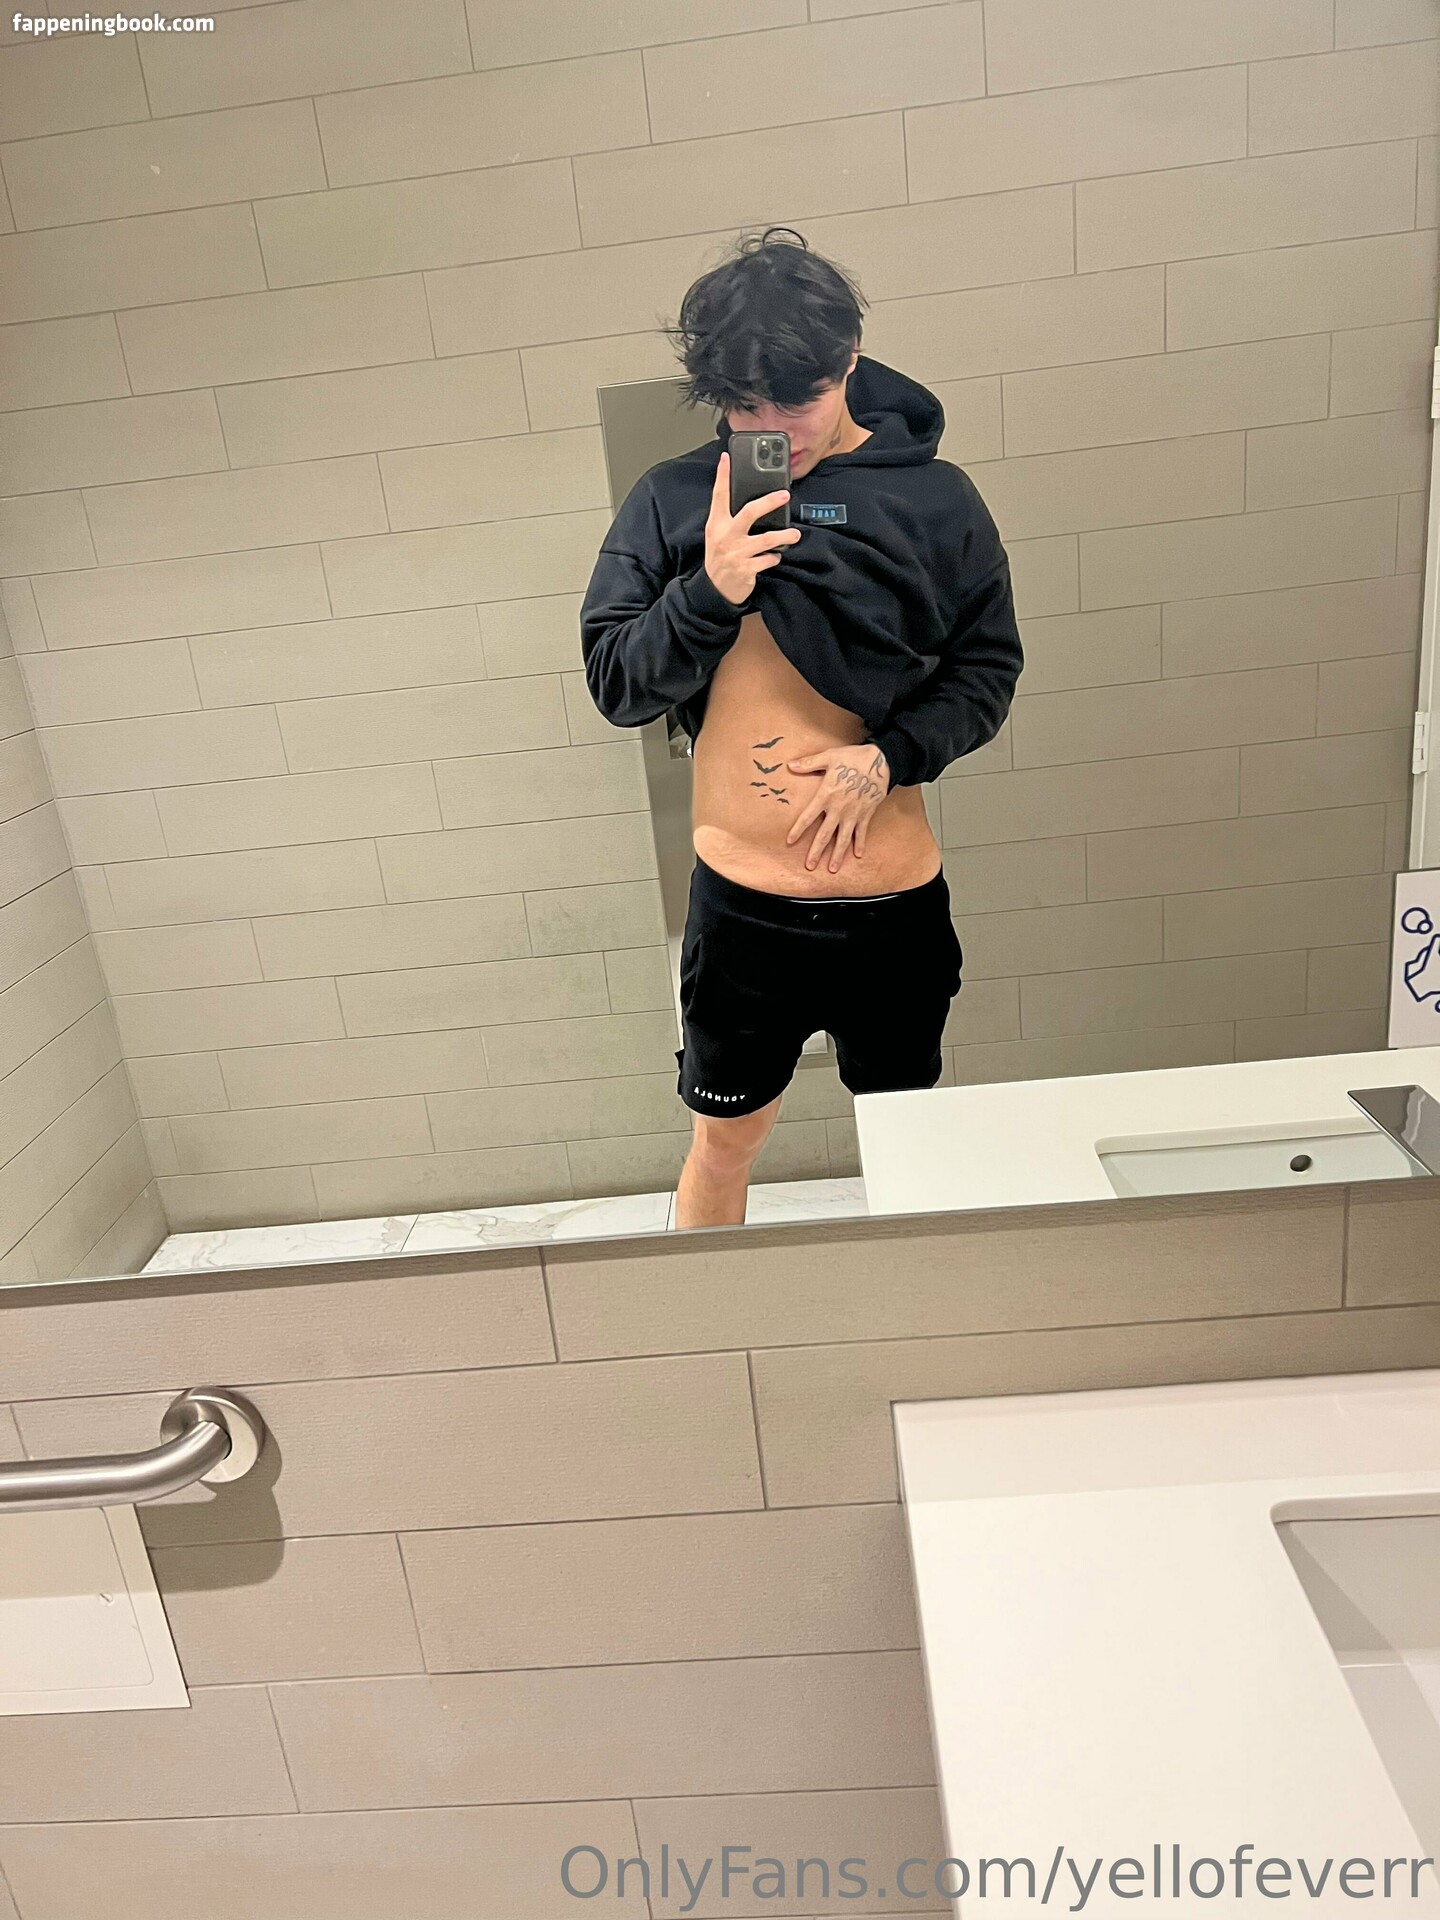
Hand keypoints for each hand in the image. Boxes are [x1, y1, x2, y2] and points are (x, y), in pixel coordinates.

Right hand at [704, 451, 801, 605]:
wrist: (715, 590)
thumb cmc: (721, 557)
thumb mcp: (718, 535)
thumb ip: (730, 519)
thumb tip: (754, 501)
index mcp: (717, 524)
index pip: (719, 495)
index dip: (722, 476)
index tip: (726, 458)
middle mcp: (726, 536)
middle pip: (749, 512)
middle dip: (769, 501)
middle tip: (785, 495)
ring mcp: (736, 553)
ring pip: (766, 539)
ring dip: (784, 536)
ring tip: (794, 534)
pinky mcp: (746, 569)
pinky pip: (768, 559)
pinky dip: (774, 558)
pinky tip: (774, 557)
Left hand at [783, 743, 891, 872]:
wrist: (881, 761)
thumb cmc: (853, 757)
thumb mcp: (829, 757)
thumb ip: (809, 763)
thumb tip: (790, 765)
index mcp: (826, 795)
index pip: (808, 816)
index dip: (798, 830)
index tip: (790, 841)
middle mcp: (838, 808)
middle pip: (824, 834)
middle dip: (816, 851)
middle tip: (810, 866)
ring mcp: (853, 813)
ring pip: (843, 838)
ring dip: (838, 855)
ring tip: (833, 869)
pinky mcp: (866, 813)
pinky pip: (862, 832)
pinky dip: (860, 844)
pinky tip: (858, 855)